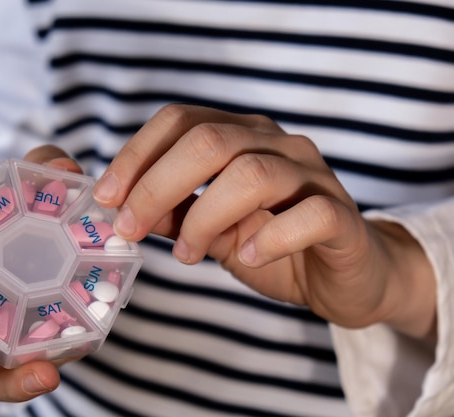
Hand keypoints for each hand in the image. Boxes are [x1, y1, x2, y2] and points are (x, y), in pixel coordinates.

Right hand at [0, 145, 81, 400]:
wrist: (38, 256)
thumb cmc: (12, 221)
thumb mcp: (25, 192)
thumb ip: (41, 171)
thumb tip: (66, 170)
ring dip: (3, 382)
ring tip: (42, 375)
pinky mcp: (9, 359)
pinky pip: (16, 374)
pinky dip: (43, 369)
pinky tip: (75, 354)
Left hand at [93, 104, 435, 337]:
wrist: (348, 274)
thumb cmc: (275, 245)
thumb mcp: (212, 230)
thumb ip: (174, 215)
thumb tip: (121, 210)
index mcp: (242, 136)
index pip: (180, 121)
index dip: (136, 155)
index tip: (105, 197)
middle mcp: (277, 144)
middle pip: (210, 141)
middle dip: (156, 186)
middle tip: (129, 229)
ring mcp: (313, 175)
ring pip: (252, 174)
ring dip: (204, 217)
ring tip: (187, 255)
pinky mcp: (342, 215)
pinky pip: (308, 214)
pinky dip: (269, 238)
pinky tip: (248, 257)